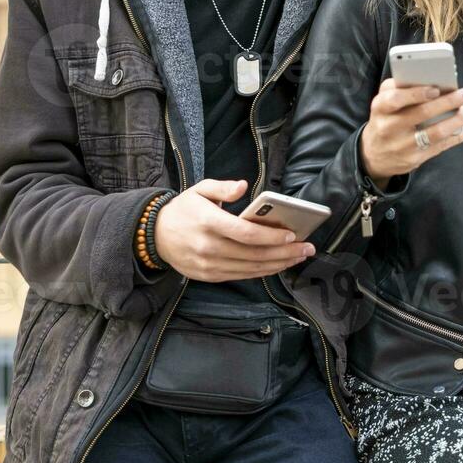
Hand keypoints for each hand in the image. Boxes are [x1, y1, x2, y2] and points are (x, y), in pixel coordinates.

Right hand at [152, 179, 314, 282]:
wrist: (154, 236)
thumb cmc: (183, 210)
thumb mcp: (199, 190)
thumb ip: (223, 187)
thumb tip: (244, 186)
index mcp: (208, 222)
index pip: (245, 233)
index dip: (270, 236)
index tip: (291, 234)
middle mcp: (209, 247)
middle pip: (254, 254)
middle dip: (285, 252)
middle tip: (307, 248)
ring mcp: (209, 265)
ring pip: (251, 268)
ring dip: (279, 264)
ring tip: (298, 257)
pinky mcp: (209, 276)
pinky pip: (241, 276)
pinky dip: (262, 271)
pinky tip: (278, 265)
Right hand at [360, 78, 462, 185]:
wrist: (374, 154)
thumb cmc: (385, 119)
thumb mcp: (383, 101)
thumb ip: (400, 88)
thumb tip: (432, 79)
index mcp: (381, 108)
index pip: (396, 99)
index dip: (417, 94)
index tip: (436, 88)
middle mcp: (390, 128)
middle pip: (422, 114)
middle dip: (449, 102)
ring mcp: (403, 146)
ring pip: (436, 132)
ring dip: (458, 119)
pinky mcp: (415, 159)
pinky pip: (441, 146)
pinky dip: (458, 136)